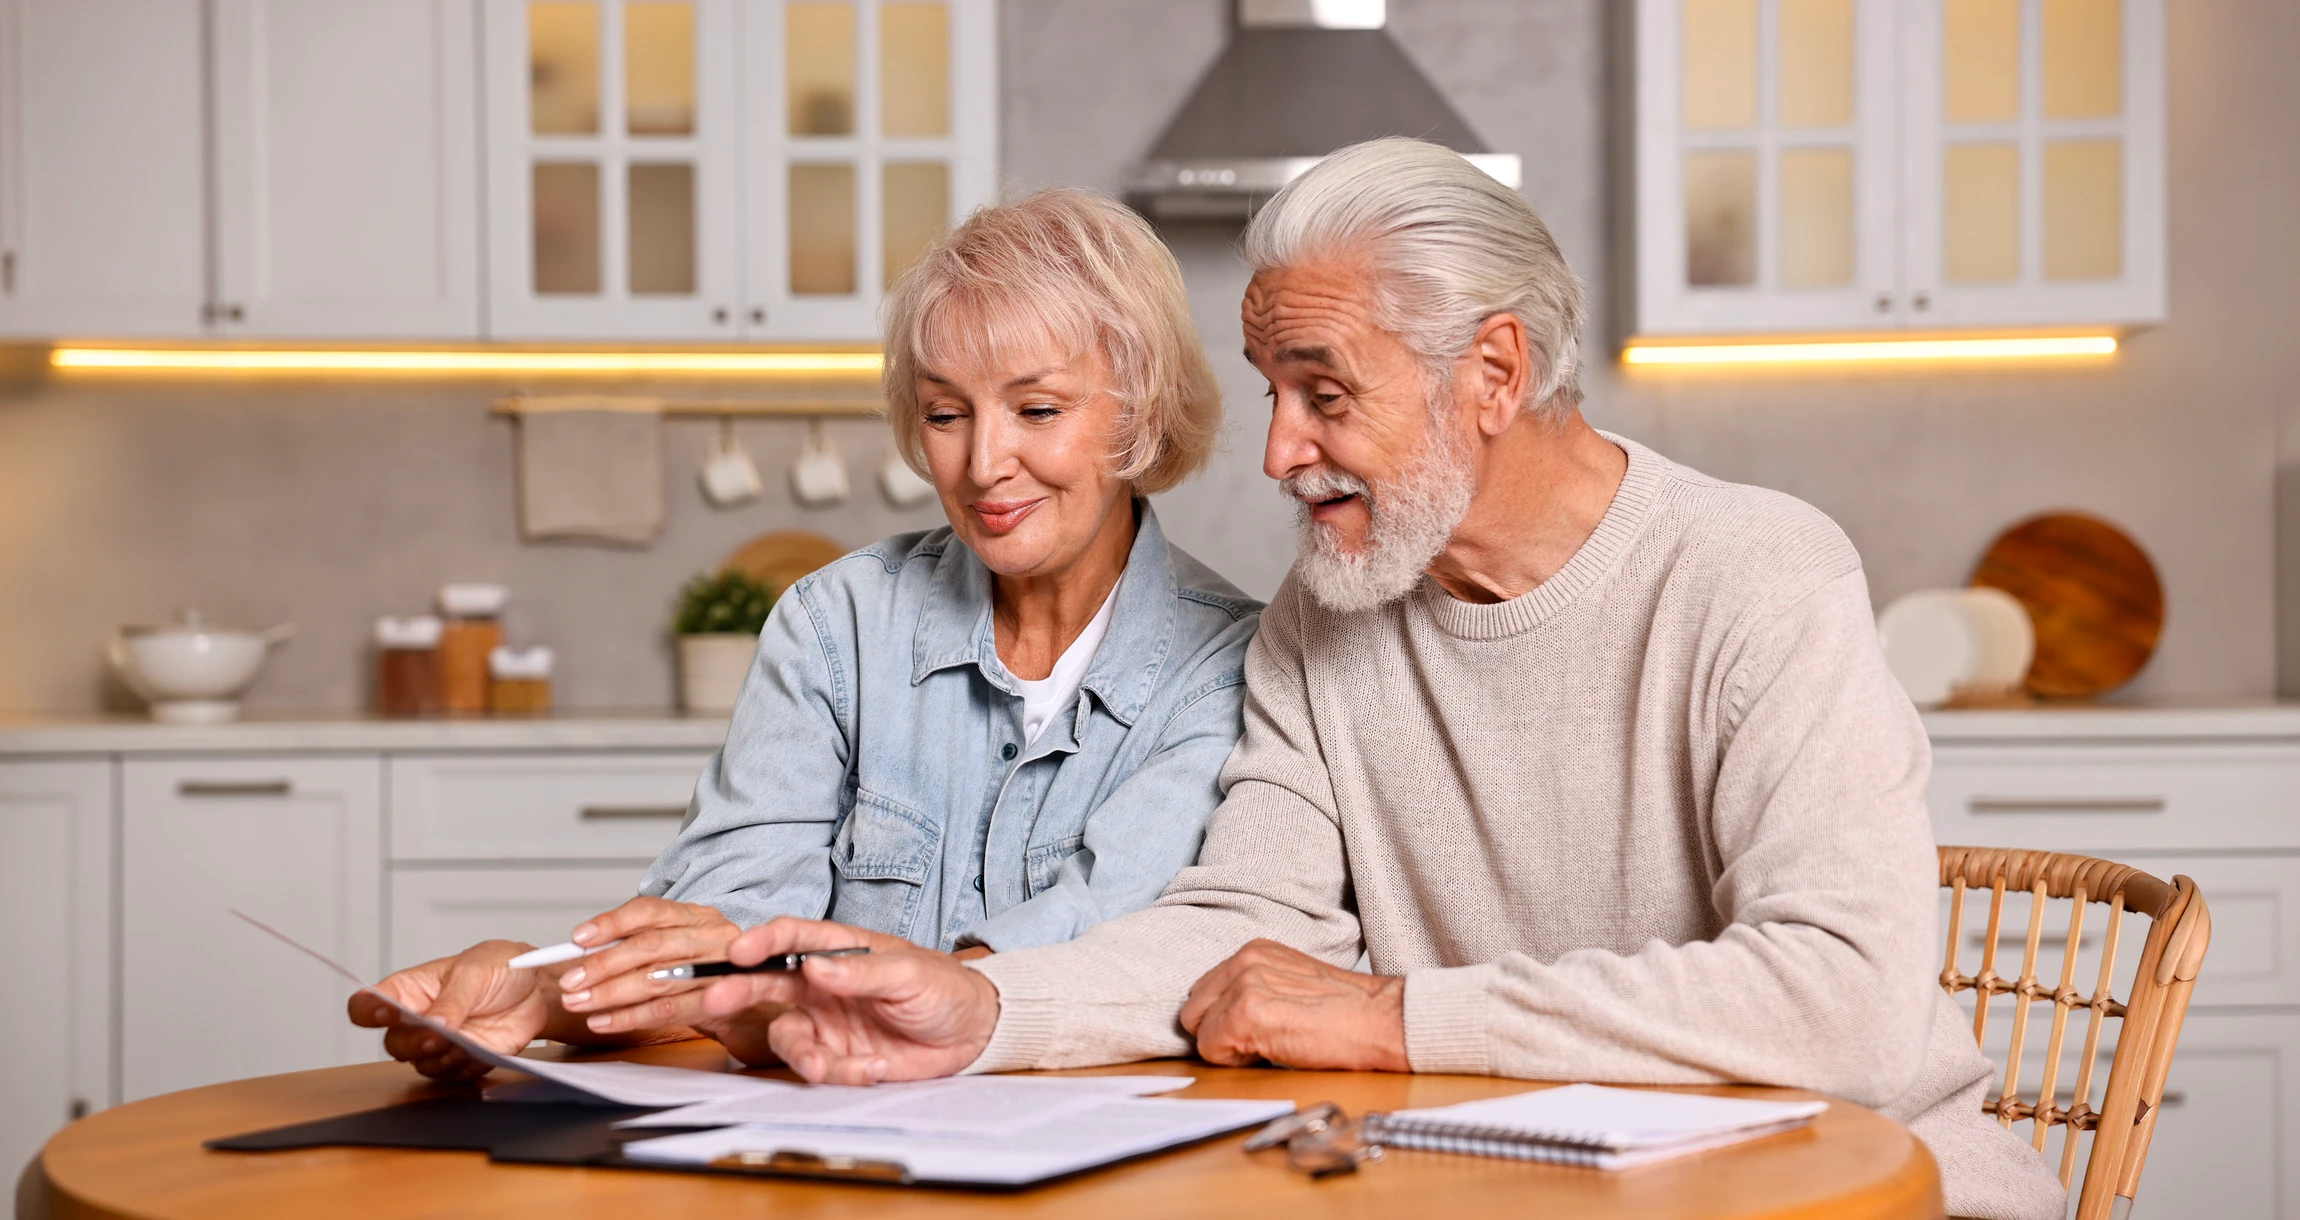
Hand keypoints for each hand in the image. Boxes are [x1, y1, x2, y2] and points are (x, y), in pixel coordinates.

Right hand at [349, 940, 547, 1080]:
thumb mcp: (474, 972)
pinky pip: (455, 1075)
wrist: (536, 987)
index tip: (386, 1011)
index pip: (367, 1005)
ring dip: (441, 1058)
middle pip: (394, 1044)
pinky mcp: (463, 1060)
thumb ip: (452, 999)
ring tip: (464, 1044)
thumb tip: (434, 1024)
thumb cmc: (497, 968)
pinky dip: (466, 1066)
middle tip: (436, 1035)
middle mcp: (417, 1020)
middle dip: (413, 1043)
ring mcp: (439, 1044)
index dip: (368, 1011)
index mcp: (409, 990)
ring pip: (422, 1065)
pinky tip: (481, 1052)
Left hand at [552, 896, 740, 1037]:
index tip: (579, 938)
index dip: (612, 923)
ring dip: (610, 993)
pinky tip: (605, 1021)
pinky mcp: (724, 1004)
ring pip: (657, 978)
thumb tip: (589, 951)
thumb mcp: (685, 951)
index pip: (651, 910)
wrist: (763, 1010)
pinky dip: (631, 1017)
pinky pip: (670, 1010)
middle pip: (651, 945)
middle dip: (604, 964)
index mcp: (700, 917)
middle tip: (571, 980)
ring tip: (579, 1002)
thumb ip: (646, 946)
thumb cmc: (716, 979)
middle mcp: (713, 937)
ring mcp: (721, 970)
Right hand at [697, 917, 1000, 1084]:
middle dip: (738, 991)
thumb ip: (860, 971)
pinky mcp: (837, 1056)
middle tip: (716, 1000)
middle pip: (768, 983)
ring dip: (802, 1055)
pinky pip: (820, 1067)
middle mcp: (822, 985)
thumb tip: (814, 965)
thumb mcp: (908, 974)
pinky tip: (875, 1067)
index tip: (738, 951)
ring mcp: (825, 1022)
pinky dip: (843, 1072)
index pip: (792, 937)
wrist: (970, 1032)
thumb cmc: (942, 987)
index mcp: (839, 950)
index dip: (762, 941)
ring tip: (826, 1066)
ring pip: (787, 1038)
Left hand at [1179, 939, 1408, 1071]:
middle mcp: (1244, 961)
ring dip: (1228, 1047)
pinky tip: (1270, 1051)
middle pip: (1193, 1009)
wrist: (1379, 1020)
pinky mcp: (1245, 1014)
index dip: (1224, 1019)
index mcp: (1253, 951)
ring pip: (1199, 1030)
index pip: (1204, 991)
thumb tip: (1219, 1015)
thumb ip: (1253, 988)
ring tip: (1270, 1043)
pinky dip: (1235, 1060)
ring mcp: (1243, 986)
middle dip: (1218, 1032)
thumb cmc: (1344, 1011)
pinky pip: (1210, 1049)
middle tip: (1261, 1039)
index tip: (1258, 1028)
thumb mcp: (1291, 982)